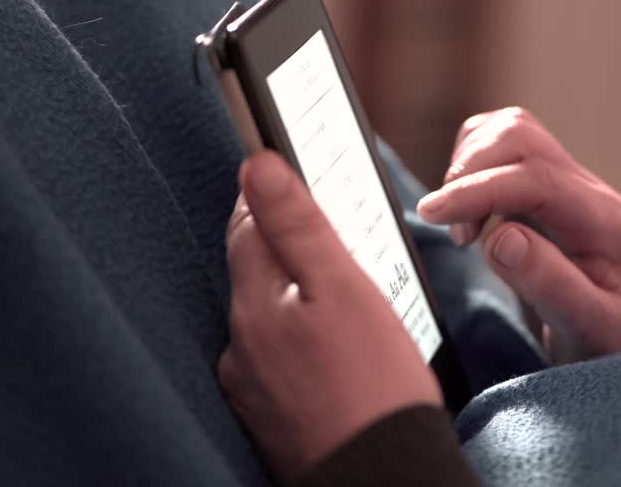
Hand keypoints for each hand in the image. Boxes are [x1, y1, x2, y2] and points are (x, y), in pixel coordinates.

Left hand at [218, 151, 441, 482]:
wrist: (380, 474)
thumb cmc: (374, 383)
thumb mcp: (344, 287)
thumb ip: (298, 225)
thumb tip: (257, 165)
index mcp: (255, 304)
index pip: (244, 226)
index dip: (268, 196)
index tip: (294, 178)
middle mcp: (240, 344)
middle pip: (253, 271)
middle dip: (284, 247)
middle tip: (329, 233)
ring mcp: (250, 384)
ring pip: (265, 316)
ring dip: (292, 296)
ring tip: (338, 294)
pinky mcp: (268, 414)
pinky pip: (276, 357)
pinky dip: (298, 340)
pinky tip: (331, 347)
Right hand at [416, 107, 620, 362]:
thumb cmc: (613, 342)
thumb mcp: (591, 328)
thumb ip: (550, 284)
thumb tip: (501, 238)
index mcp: (607, 222)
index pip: (538, 179)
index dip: (479, 188)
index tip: (434, 213)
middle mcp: (590, 192)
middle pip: (522, 137)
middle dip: (471, 171)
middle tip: (454, 231)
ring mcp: (569, 184)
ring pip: (512, 132)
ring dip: (471, 165)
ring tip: (465, 225)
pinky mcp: (547, 188)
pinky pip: (506, 149)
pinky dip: (476, 167)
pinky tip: (473, 212)